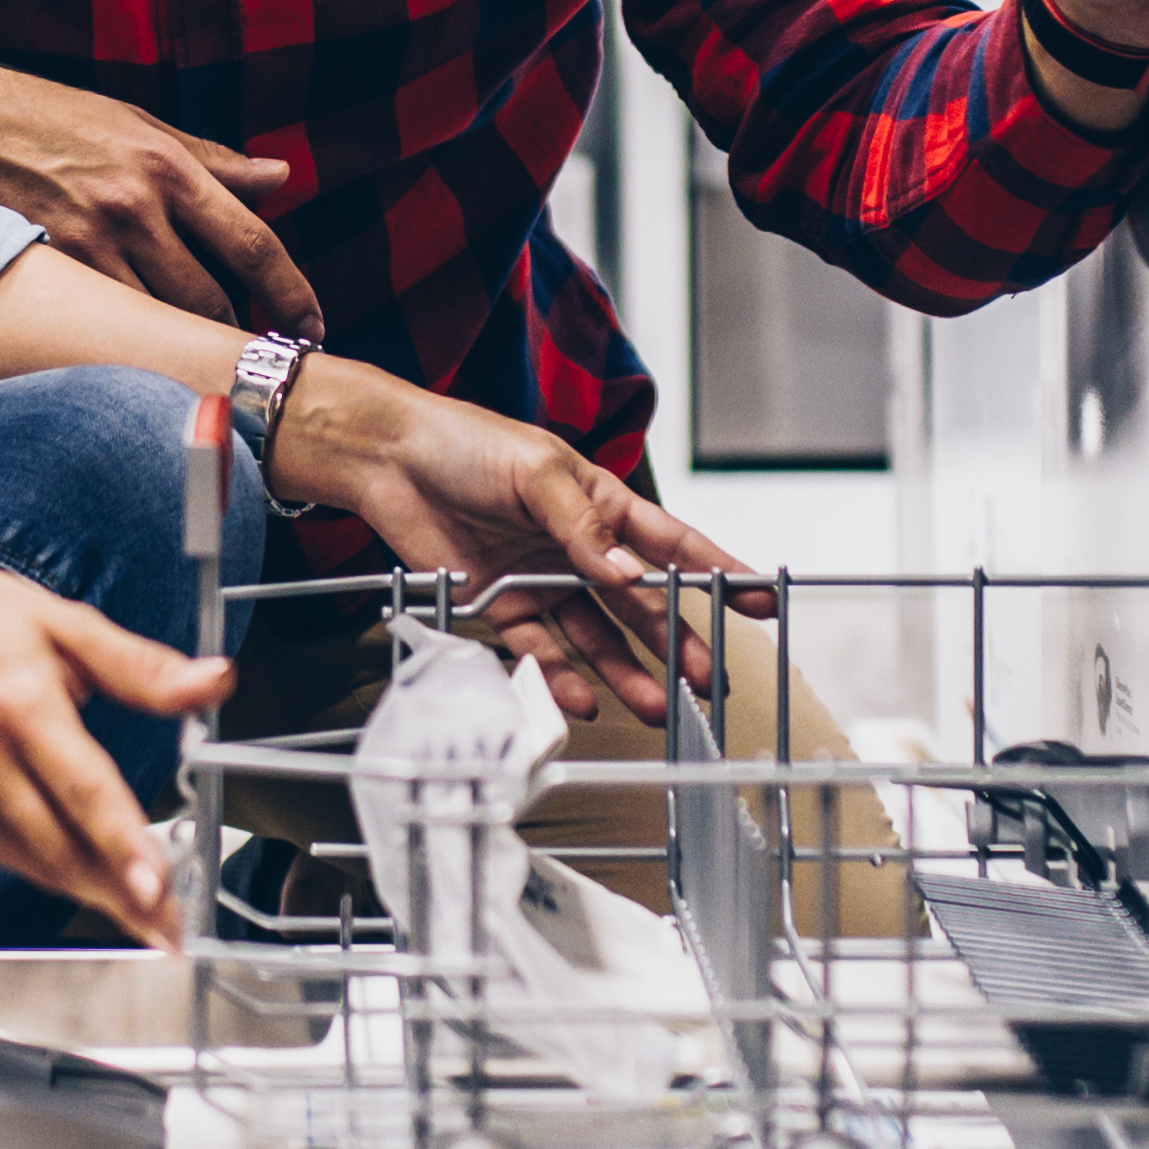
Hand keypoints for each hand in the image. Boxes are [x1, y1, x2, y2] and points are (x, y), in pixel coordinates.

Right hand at [0, 49, 319, 333]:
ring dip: (177, 343)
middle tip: (247, 353)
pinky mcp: (47, 267)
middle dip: (235, 333)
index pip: (253, 243)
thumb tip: (280, 177)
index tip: (311, 327)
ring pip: (156, 321)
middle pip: (209, 299)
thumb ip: (211, 159)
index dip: (292, 293)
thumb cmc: (48, 117)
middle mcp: (135, 205)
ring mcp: (87, 241)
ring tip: (188, 358)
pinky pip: (102, 323)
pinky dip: (123, 340)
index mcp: (167, 165)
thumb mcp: (135, 124)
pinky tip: (128, 347)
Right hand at [0, 545, 223, 943]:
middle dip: (122, 896)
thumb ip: (139, 666)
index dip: (122, 846)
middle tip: (172, 928)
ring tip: (144, 918)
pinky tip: (86, 880)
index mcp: (22, 707)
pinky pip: (5, 856)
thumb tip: (210, 682)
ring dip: (91, 895)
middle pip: (61, 847)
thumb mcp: (61, 622)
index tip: (156, 889)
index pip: (83, 790)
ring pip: (34, 864)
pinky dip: (49, 873)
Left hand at [276, 361, 761, 723]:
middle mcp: (578, 547)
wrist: (388, 459)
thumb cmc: (464, 442)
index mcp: (601, 503)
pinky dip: (560, 677)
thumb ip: (585, 527)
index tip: (759, 600)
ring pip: (596, 637)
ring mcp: (541, 579)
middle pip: (639, 604)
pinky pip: (539, 650)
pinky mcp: (501, 605)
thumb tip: (628, 573)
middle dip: (676, 642)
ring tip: (654, 705)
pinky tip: (584, 700)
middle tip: (706, 678)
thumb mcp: (538, 472)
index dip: (717, 572)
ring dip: (625, 672)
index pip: (672, 543)